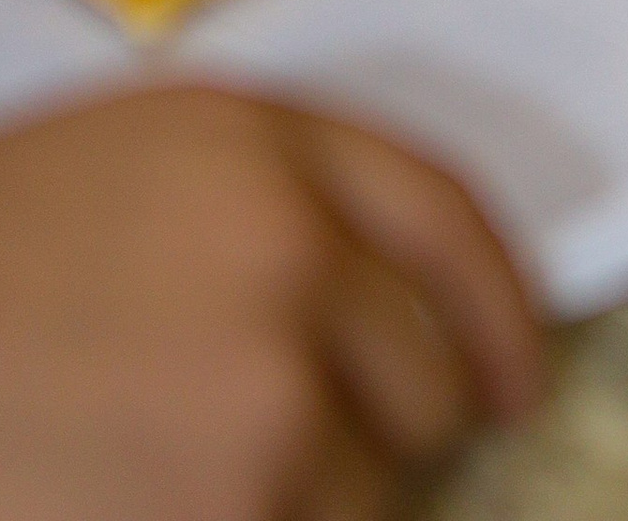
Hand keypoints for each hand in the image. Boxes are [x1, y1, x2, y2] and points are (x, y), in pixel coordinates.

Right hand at [0, 82, 542, 520]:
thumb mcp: (114, 175)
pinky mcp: (232, 513)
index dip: (497, 309)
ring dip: (295, 508)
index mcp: (257, 143)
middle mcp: (287, 253)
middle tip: (281, 462)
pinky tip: (146, 509)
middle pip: (421, 375)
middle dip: (377, 436)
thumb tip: (370, 310)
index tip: (513, 379)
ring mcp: (262, 396)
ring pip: (363, 495)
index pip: (445, 218)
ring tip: (166, 481)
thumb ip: (254, 211)